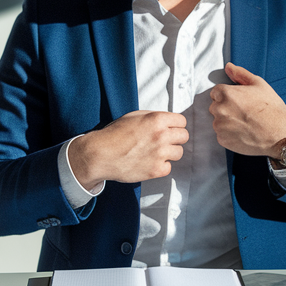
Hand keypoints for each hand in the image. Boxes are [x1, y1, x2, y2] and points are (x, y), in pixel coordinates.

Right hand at [69, 111, 187, 189]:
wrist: (101, 154)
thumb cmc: (114, 134)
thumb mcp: (134, 116)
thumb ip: (153, 117)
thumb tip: (167, 121)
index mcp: (157, 120)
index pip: (182, 121)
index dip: (175, 125)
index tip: (170, 129)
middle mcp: (161, 136)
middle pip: (184, 136)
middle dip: (175, 138)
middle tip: (164, 141)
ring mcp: (160, 154)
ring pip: (179, 153)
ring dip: (170, 153)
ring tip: (156, 152)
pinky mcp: (156, 170)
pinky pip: (169, 167)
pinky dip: (161, 166)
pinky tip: (150, 162)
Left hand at [209, 62, 285, 158]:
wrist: (280, 133)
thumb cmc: (271, 108)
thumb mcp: (259, 84)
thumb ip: (240, 74)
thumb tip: (228, 67)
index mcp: (226, 93)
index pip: (216, 92)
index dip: (228, 96)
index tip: (239, 101)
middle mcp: (219, 109)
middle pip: (215, 107)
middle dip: (225, 108)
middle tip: (243, 113)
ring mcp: (220, 126)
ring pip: (217, 121)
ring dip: (226, 122)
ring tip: (244, 123)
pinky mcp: (222, 140)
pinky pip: (221, 135)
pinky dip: (229, 134)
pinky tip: (243, 133)